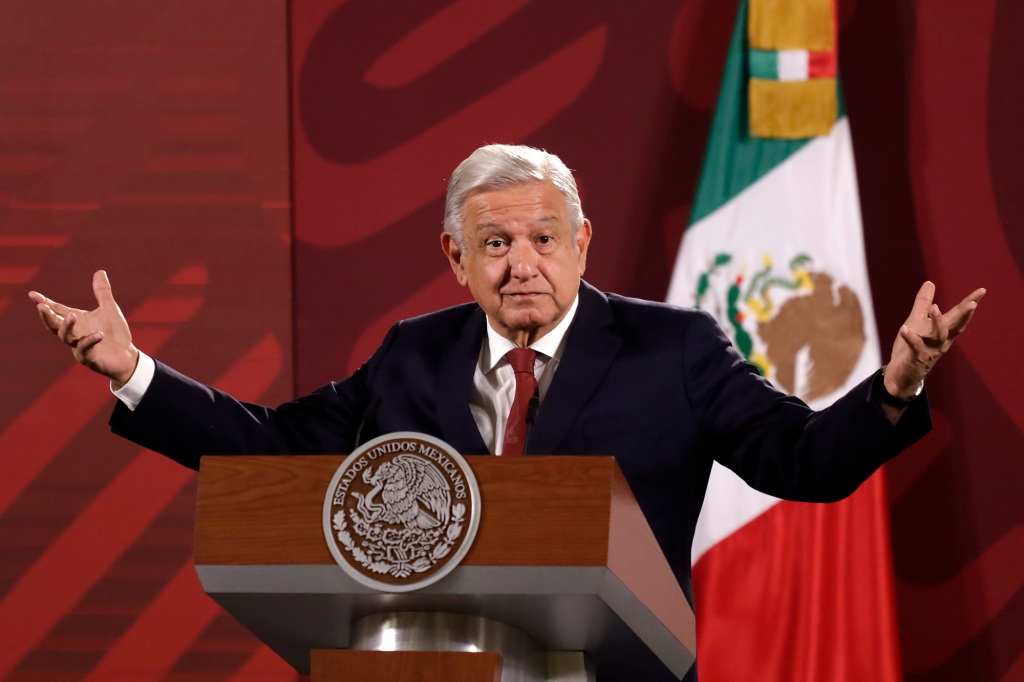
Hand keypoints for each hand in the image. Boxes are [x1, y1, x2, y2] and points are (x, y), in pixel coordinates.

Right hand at [28, 270, 138, 386]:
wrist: (127, 355)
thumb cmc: (116, 333)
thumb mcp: (110, 309)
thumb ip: (102, 292)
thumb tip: (100, 271)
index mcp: (77, 320)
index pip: (57, 310)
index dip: (44, 303)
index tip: (32, 295)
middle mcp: (74, 333)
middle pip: (54, 325)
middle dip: (47, 316)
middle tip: (41, 306)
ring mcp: (79, 347)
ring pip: (65, 337)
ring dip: (67, 326)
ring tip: (72, 315)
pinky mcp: (90, 358)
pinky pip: (85, 349)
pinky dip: (90, 340)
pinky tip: (99, 334)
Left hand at [885, 281, 985, 397]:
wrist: (901, 373)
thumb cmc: (911, 346)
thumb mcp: (916, 321)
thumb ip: (923, 303)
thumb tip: (930, 283)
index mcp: (943, 331)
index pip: (958, 315)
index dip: (970, 302)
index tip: (982, 290)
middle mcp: (941, 340)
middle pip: (956, 326)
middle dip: (964, 315)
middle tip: (972, 303)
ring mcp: (930, 350)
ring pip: (939, 336)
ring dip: (938, 322)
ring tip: (934, 307)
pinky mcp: (917, 358)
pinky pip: (916, 347)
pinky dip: (911, 337)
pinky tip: (904, 328)